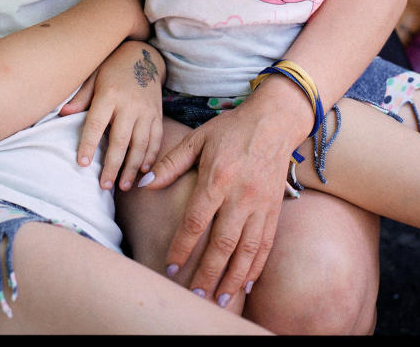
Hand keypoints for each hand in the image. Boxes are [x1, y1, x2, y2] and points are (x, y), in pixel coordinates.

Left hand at [60, 41, 164, 190]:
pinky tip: (142, 172)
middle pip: (121, 140)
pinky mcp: (157, 114)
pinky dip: (150, 157)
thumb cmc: (111, 68)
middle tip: (104, 185)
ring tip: (122, 186)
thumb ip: (81, 97)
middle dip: (113, 165)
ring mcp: (146, 110)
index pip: (97, 123)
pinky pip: (156, 139)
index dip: (89, 144)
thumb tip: (63, 114)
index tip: (82, 164)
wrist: (143, 56)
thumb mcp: (93, 76)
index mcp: (110, 94)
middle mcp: (130, 104)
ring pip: (141, 144)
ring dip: (132, 167)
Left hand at [139, 86, 305, 303]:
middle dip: (208, 272)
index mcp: (217, 178)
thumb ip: (172, 163)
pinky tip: (247, 283)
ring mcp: (260, 204)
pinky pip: (266, 244)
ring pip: (247, 249)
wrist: (275, 120)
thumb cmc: (232, 128)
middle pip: (223, 242)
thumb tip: (144, 183)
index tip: (171, 265)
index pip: (197, 220)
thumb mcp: (198, 138)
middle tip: (195, 292)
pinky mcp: (275, 208)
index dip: (183, 246)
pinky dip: (257, 266)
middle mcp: (240, 195)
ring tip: (220, 299)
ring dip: (233, 277)